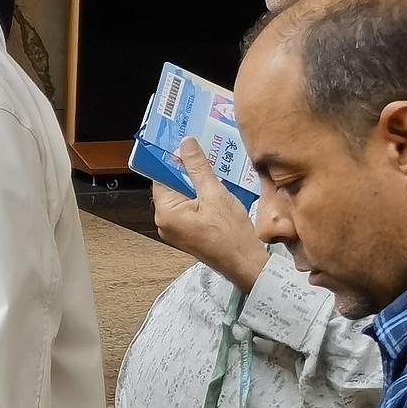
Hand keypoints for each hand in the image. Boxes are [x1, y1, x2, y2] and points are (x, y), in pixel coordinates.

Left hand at [152, 138, 266, 288]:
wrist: (246, 264)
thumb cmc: (231, 232)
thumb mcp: (215, 194)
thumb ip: (198, 168)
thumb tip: (185, 143)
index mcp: (165, 212)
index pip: (160, 177)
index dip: (171, 160)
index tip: (182, 144)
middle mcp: (164, 222)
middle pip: (170, 187)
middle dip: (185, 170)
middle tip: (200, 151)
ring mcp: (175, 230)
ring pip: (182, 197)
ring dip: (195, 183)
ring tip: (210, 165)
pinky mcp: (188, 234)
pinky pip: (189, 209)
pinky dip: (199, 197)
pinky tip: (214, 186)